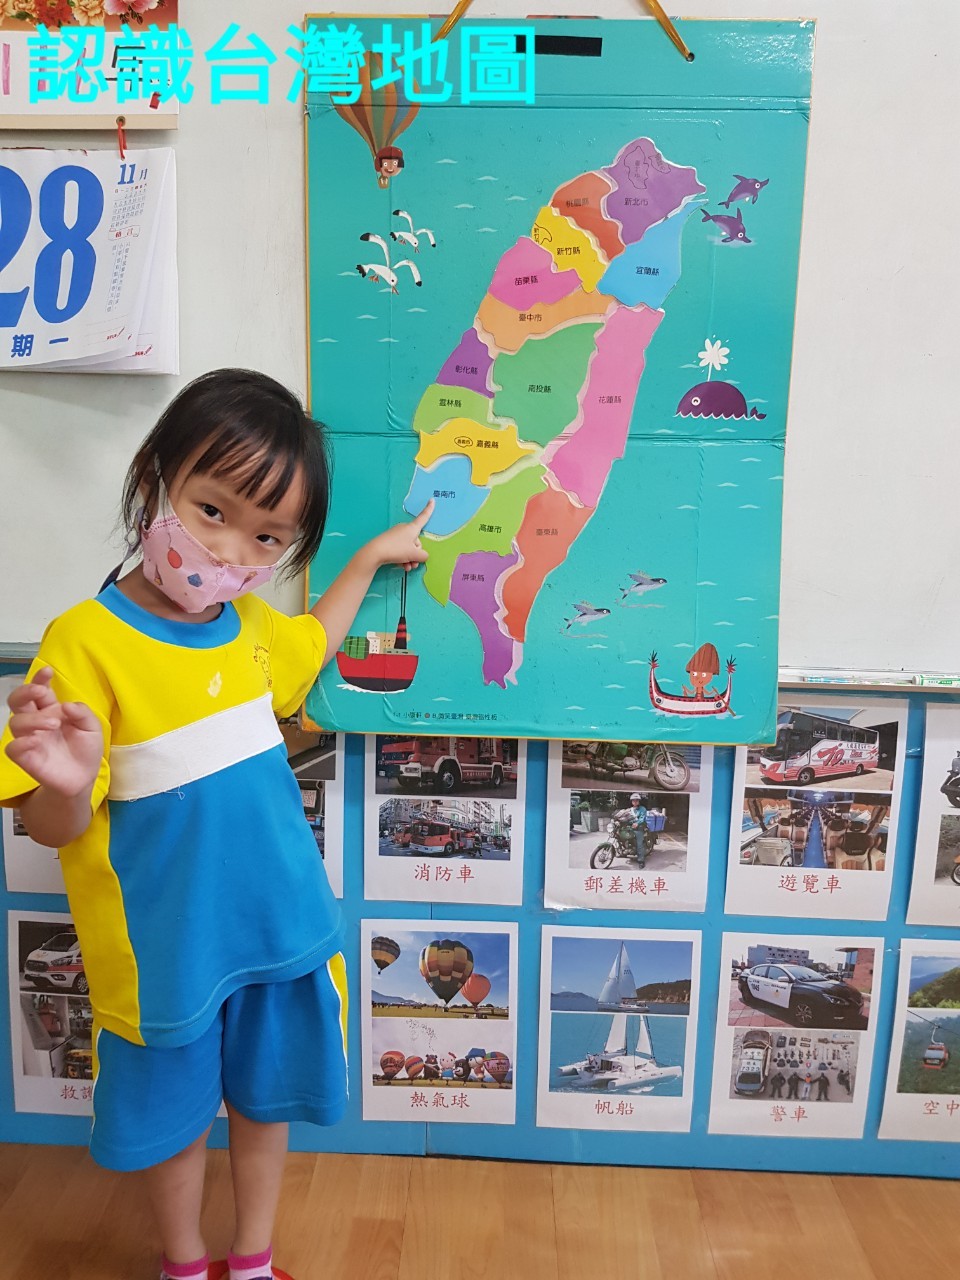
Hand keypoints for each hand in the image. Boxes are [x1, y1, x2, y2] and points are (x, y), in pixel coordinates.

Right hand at [4, 668, 102, 798]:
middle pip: (18, 701)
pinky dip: (21, 742)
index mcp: (51, 710)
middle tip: (40, 691)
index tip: (47, 671)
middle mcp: (36, 722)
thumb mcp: (92, 728)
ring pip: (15, 722)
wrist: (84, 777)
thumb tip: (67, 705)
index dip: (39, 679)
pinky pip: (12, 748)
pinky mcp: (26, 758)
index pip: (39, 690)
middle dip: (25, 691)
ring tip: (54, 723)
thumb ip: (83, 713)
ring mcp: (29, 739)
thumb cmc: (85, 749)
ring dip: (33, 719)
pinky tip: (35, 741)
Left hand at [366, 500, 433, 572]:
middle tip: (413, 562)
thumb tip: (423, 556)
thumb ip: (423, 555)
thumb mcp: (414, 554)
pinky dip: (403, 558)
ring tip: (408, 567)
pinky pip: (401, 550)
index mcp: (412, 528)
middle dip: (416, 553)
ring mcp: (396, 535)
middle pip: (416, 541)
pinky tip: (402, 566)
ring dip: (410, 558)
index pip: (423, 517)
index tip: (432, 500)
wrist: (375, 552)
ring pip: (409, 548)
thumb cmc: (397, 549)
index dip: (429, 510)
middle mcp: (405, 529)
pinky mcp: (389, 542)